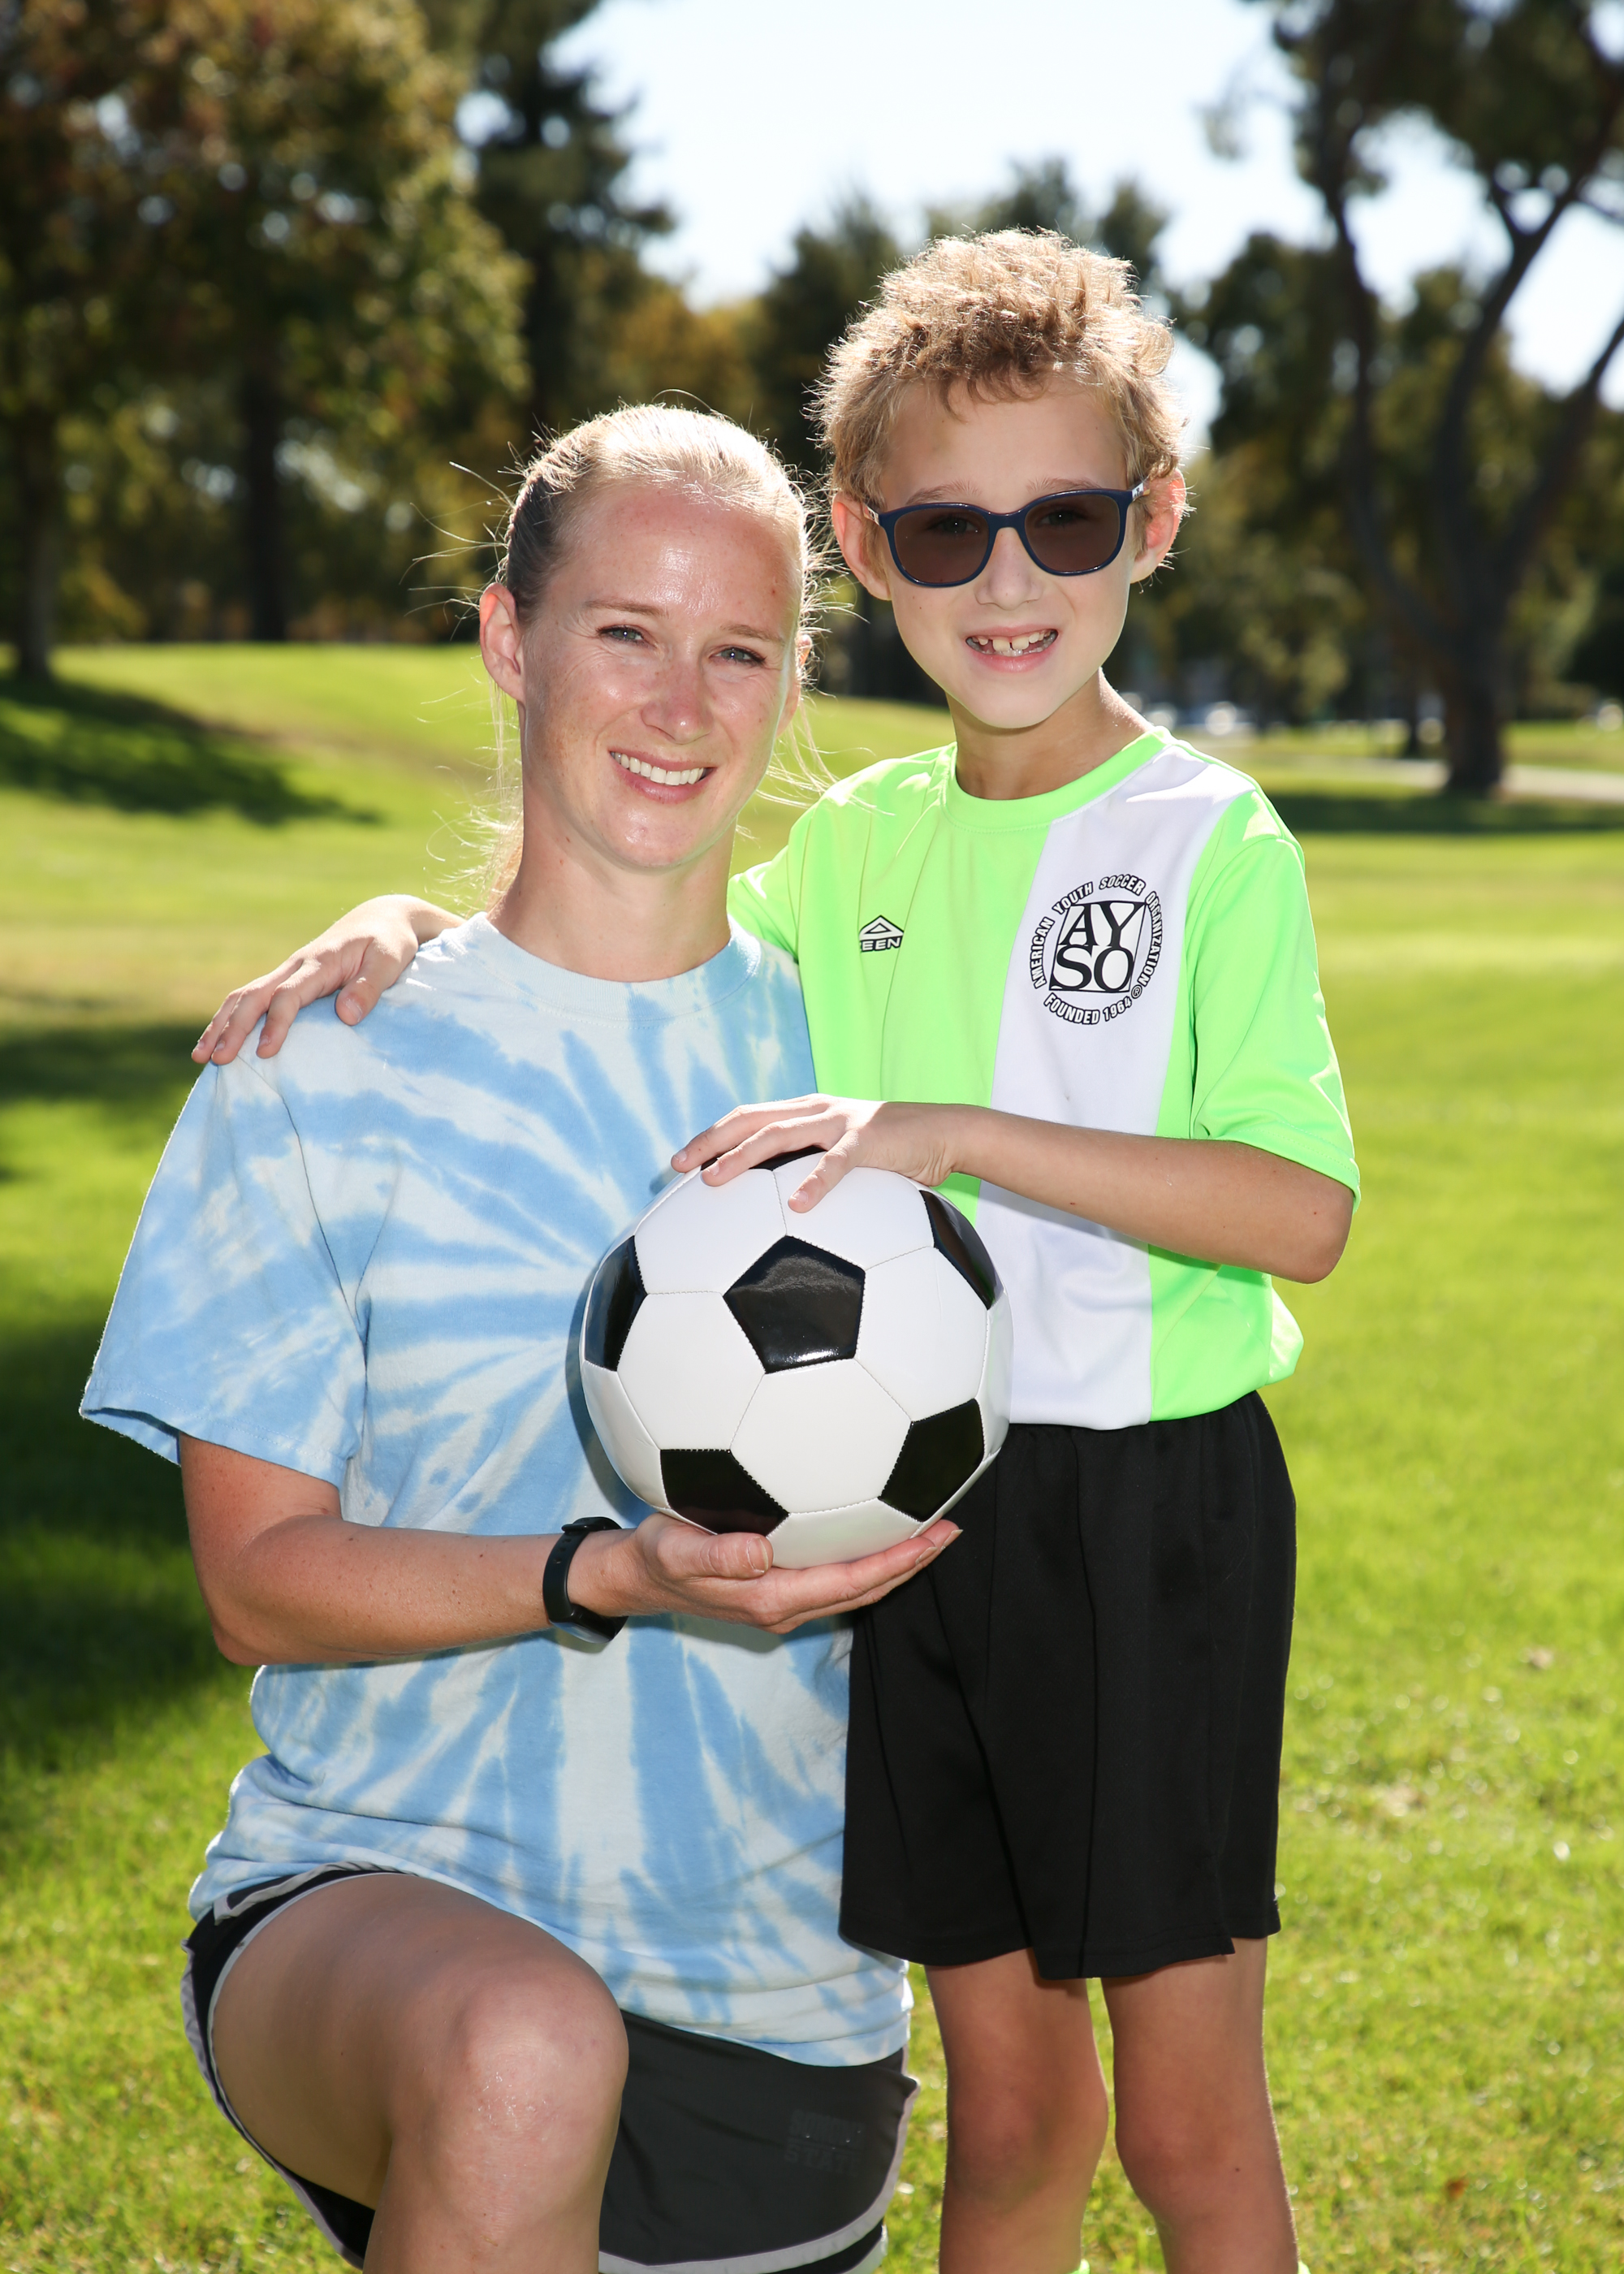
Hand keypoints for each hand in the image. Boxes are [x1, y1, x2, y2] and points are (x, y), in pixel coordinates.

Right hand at [191, 896, 456, 1065]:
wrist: (379, 919)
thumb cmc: (389, 943)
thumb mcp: (390, 962)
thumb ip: (370, 988)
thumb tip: (347, 1016)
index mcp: (319, 963)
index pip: (289, 995)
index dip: (276, 1023)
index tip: (266, 1051)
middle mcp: (296, 966)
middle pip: (254, 996)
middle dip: (233, 1028)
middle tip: (216, 1060)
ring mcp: (288, 972)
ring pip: (245, 996)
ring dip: (221, 1024)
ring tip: (201, 1056)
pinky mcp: (287, 980)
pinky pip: (252, 998)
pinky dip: (231, 1019)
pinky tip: (218, 1041)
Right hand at [569, 1511, 959, 1634]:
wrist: (634, 1577)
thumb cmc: (655, 1557)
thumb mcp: (677, 1550)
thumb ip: (718, 1553)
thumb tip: (763, 1551)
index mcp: (772, 1598)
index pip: (851, 1582)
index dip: (897, 1561)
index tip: (934, 1535)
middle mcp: (786, 1606)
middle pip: (865, 1588)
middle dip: (911, 1562)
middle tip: (950, 1527)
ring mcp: (783, 1601)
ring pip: (854, 1586)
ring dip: (895, 1562)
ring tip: (928, 1529)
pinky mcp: (776, 1587)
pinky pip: (835, 1576)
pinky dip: (866, 1557)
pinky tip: (874, 1527)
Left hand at [672, 1095, 965, 1212]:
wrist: (944, 1133)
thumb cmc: (893, 1151)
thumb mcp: (845, 1152)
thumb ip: (813, 1166)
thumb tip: (780, 1207)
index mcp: (807, 1111)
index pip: (748, 1116)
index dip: (712, 1135)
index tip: (679, 1161)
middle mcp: (816, 1110)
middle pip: (749, 1119)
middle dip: (709, 1141)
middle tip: (676, 1166)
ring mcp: (840, 1122)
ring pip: (779, 1135)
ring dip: (742, 1157)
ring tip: (714, 1180)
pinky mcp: (867, 1141)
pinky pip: (835, 1164)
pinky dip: (814, 1183)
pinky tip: (797, 1206)